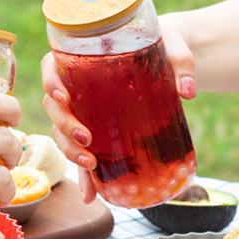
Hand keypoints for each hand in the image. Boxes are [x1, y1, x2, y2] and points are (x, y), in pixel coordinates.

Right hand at [41, 14, 196, 202]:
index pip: (51, 67)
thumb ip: (180, 61)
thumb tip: (188, 91)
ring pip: (61, 132)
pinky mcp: (98, 129)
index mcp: (82, 57)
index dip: (50, 82)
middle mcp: (75, 84)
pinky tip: (91, 195)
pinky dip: (85, 177)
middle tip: (87, 140)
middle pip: (53, 106)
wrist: (170, 56)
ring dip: (69, 152)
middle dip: (64, 127)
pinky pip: (83, 153)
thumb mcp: (171, 44)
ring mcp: (84, 109)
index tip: (64, 96)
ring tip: (91, 165)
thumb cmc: (162, 42)